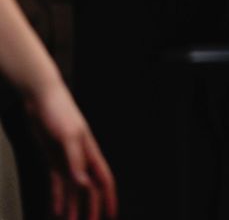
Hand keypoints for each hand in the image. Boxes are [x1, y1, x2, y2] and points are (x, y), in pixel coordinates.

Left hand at [24, 79, 117, 219]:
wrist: (40, 97)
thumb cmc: (59, 110)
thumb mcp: (68, 136)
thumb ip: (76, 161)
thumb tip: (84, 183)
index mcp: (90, 153)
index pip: (103, 181)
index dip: (109, 199)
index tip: (111, 216)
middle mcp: (81, 159)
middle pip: (89, 190)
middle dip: (91, 209)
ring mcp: (66, 159)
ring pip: (73, 190)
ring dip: (72, 207)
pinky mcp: (52, 158)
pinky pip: (57, 183)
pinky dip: (57, 197)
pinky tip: (55, 208)